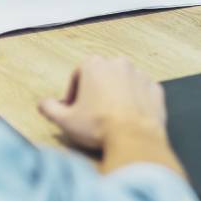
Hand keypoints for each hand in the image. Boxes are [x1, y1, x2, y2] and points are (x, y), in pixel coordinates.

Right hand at [39, 55, 167, 151]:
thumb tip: (44, 104)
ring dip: (116, 95)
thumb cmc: (98, 126)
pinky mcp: (156, 88)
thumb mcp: (65, 120)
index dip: (73, 92)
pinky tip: (128, 118)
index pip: (78, 73)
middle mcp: (119, 63)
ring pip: (123, 82)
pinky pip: (142, 92)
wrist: (135, 137)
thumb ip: (50, 108)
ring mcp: (140, 75)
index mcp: (95, 65)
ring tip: (110, 117)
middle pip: (102, 75)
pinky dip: (135, 101)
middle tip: (91, 113)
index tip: (73, 108)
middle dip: (95, 91)